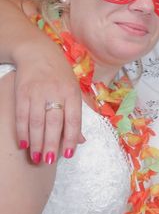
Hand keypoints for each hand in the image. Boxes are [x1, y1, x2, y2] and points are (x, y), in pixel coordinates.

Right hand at [13, 17, 84, 163]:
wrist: (38, 52)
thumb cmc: (60, 76)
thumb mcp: (74, 90)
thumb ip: (77, 115)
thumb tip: (80, 140)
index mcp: (73, 93)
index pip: (73, 119)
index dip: (71, 138)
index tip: (68, 154)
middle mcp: (56, 93)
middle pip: (54, 123)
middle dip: (51, 144)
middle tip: (48, 161)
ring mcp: (38, 92)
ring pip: (36, 121)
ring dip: (36, 142)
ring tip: (36, 158)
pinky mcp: (22, 92)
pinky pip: (21, 115)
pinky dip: (22, 131)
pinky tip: (23, 143)